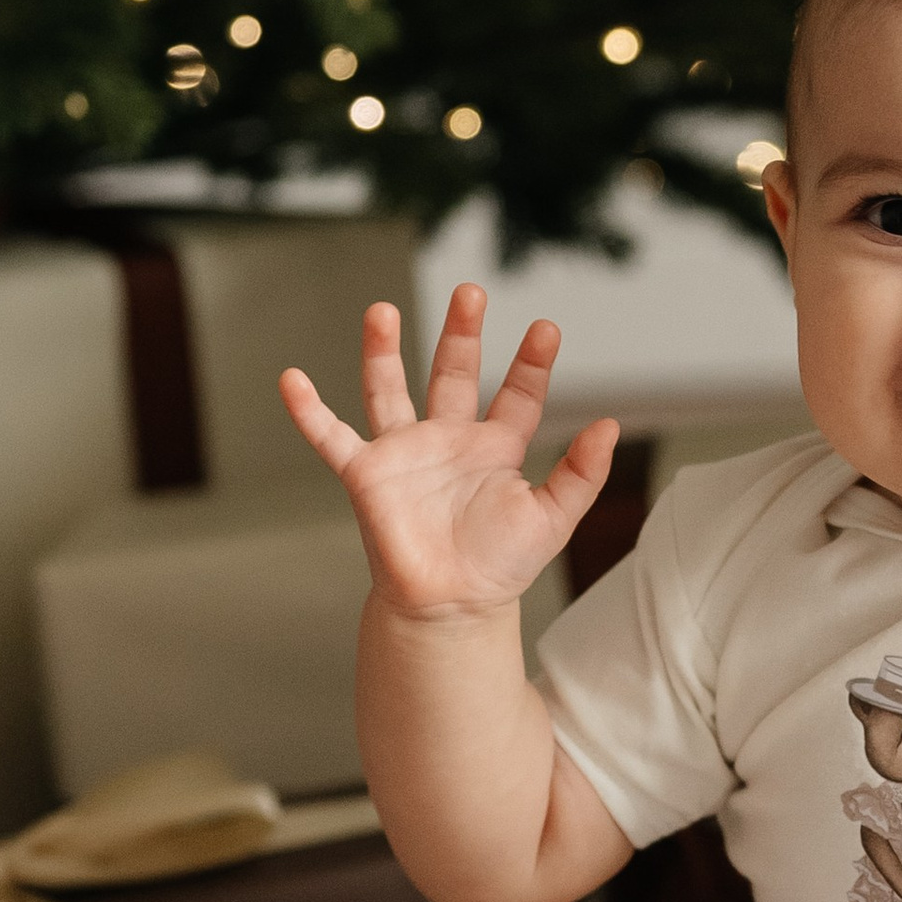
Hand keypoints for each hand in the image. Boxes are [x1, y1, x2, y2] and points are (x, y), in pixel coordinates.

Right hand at [281, 286, 616, 621]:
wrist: (451, 609)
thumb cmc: (500, 566)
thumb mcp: (552, 518)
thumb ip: (581, 473)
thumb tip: (609, 425)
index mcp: (495, 448)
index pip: (518, 395)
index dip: (531, 364)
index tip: (546, 329)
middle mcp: (448, 440)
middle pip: (454, 373)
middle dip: (461, 333)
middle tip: (470, 292)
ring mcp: (405, 453)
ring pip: (389, 390)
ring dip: (382, 351)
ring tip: (382, 310)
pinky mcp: (367, 476)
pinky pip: (332, 437)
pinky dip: (309, 412)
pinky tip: (292, 381)